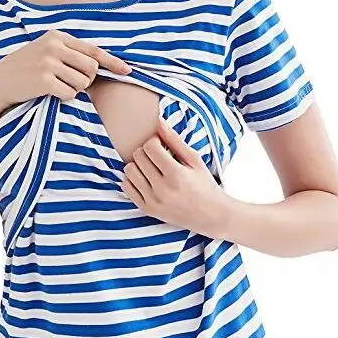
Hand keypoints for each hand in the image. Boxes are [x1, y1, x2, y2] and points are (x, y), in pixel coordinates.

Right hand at [0, 30, 130, 116]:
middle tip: (70, 83)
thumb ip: (68, 53)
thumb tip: (99, 65)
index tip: (127, 71)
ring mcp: (48, 61)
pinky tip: (49, 93)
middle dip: (87, 80)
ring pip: (82, 82)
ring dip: (75, 90)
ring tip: (56, 87)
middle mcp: (54, 46)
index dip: (112, 62)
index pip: (93, 50)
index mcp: (57, 36)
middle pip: (92, 67)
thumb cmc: (25, 70)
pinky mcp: (43, 79)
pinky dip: (64, 97)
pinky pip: (70, 94)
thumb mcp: (45, 52)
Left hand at [120, 116, 229, 237]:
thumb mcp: (194, 160)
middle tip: (157, 156)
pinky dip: (132, 179)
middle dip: (146, 152)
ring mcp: (153, 201)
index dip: (154, 142)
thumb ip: (174, 140)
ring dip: (137, 165)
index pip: (150, 146)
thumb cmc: (204, 185)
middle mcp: (162, 189)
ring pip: (129, 170)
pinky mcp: (146, 209)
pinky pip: (126, 187)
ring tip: (150, 167)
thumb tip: (157, 121)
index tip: (162, 146)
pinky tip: (145, 178)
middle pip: (138, 156)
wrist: (211, 216)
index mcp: (176, 174)